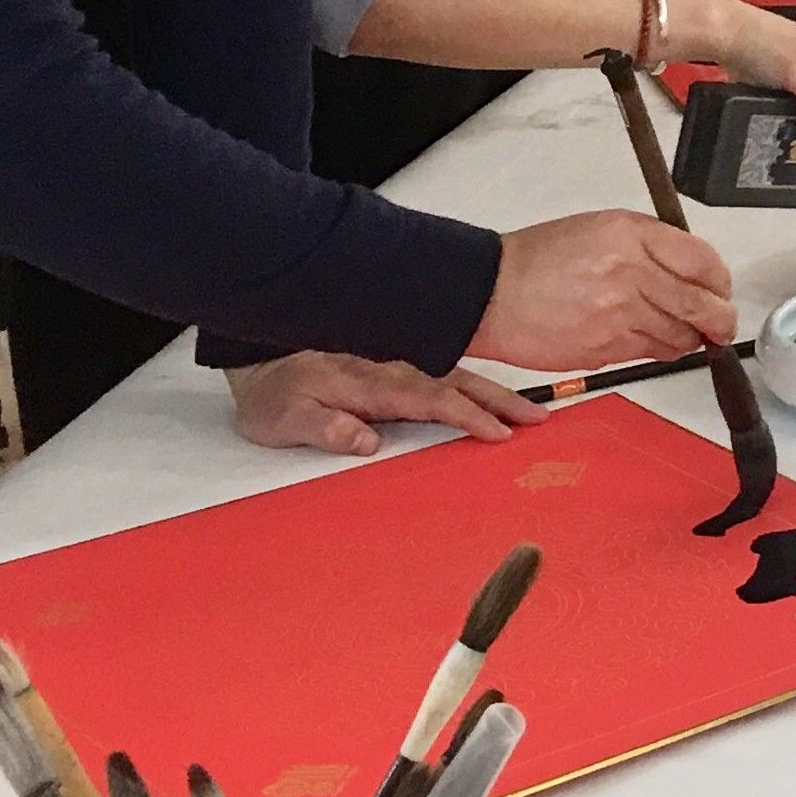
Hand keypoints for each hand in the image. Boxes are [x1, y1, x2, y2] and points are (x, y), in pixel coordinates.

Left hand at [229, 351, 543, 457]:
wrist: (258, 355)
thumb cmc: (273, 393)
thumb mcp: (284, 418)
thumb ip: (327, 428)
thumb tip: (367, 441)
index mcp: (371, 385)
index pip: (432, 400)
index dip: (468, 416)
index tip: (498, 433)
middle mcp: (391, 369)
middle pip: (457, 384)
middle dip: (500, 400)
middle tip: (538, 417)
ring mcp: (396, 362)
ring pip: (455, 374)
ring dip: (493, 390)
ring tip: (527, 407)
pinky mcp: (395, 362)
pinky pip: (443, 370)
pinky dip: (473, 381)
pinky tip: (490, 390)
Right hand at [470, 210, 736, 371]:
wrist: (489, 292)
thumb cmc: (538, 260)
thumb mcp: (599, 229)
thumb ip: (649, 247)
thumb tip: (691, 273)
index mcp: (631, 234)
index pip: (703, 261)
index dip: (720, 282)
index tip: (719, 290)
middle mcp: (631, 271)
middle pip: (702, 305)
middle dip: (720, 320)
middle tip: (720, 325)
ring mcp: (620, 313)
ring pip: (682, 336)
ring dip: (688, 339)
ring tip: (676, 332)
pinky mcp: (606, 348)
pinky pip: (652, 353)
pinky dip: (659, 350)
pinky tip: (646, 340)